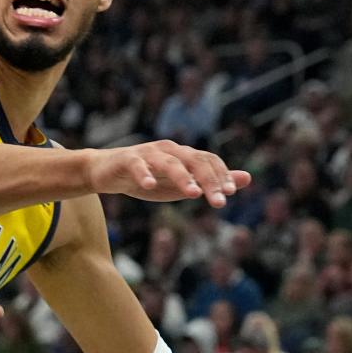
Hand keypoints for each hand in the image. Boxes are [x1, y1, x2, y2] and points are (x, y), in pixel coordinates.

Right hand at [85, 141, 250, 207]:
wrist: (105, 172)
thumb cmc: (146, 180)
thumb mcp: (181, 185)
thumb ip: (210, 182)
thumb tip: (246, 179)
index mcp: (183, 155)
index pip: (208, 160)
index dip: (221, 175)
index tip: (230, 194)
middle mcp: (168, 150)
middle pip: (194, 160)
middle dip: (209, 180)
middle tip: (219, 201)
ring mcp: (147, 153)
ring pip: (169, 162)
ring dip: (183, 177)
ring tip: (193, 193)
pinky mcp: (126, 159)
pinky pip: (137, 165)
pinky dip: (144, 174)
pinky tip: (149, 185)